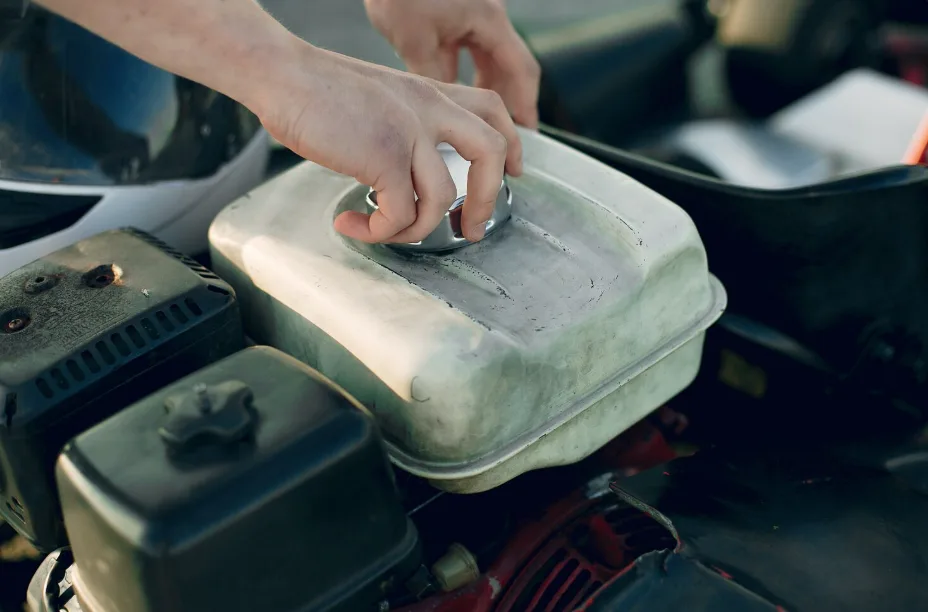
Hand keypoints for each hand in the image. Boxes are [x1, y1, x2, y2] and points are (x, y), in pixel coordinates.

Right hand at [254, 44, 521, 243]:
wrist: (282, 75)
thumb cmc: (316, 90)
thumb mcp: (379, 99)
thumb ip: (403, 125)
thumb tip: (405, 175)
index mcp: (429, 92)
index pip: (491, 110)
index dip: (513, 144)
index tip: (513, 172)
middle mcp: (429, 108)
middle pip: (490, 152)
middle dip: (489, 199)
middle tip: (472, 229)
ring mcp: (409, 132)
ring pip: (442, 199)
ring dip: (414, 230)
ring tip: (382, 231)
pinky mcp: (385, 158)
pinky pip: (399, 214)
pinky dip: (378, 231)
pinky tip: (352, 223)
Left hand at [364, 0, 540, 127]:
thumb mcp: (416, 42)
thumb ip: (436, 80)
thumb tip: (448, 112)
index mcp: (489, 20)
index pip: (520, 70)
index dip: (526, 105)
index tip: (528, 133)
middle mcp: (487, 16)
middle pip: (508, 65)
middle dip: (509, 100)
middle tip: (505, 133)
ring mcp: (471, 14)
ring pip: (489, 58)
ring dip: (488, 88)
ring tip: (482, 121)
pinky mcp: (453, 14)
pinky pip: (469, 50)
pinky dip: (467, 74)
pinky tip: (455, 96)